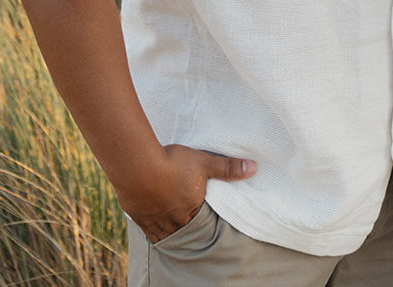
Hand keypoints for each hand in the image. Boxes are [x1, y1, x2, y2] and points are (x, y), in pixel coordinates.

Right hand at [118, 143, 256, 242]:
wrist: (139, 167)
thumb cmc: (173, 163)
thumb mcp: (204, 162)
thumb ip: (228, 168)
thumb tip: (253, 168)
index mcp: (191, 208)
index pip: (199, 218)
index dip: (199, 214)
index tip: (198, 210)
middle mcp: (174, 219)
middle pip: (182, 226)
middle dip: (184, 221)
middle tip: (185, 216)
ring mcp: (155, 220)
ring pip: (164, 230)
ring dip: (168, 226)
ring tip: (170, 219)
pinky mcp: (139, 217)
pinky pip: (147, 230)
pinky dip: (152, 228)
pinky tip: (152, 222)